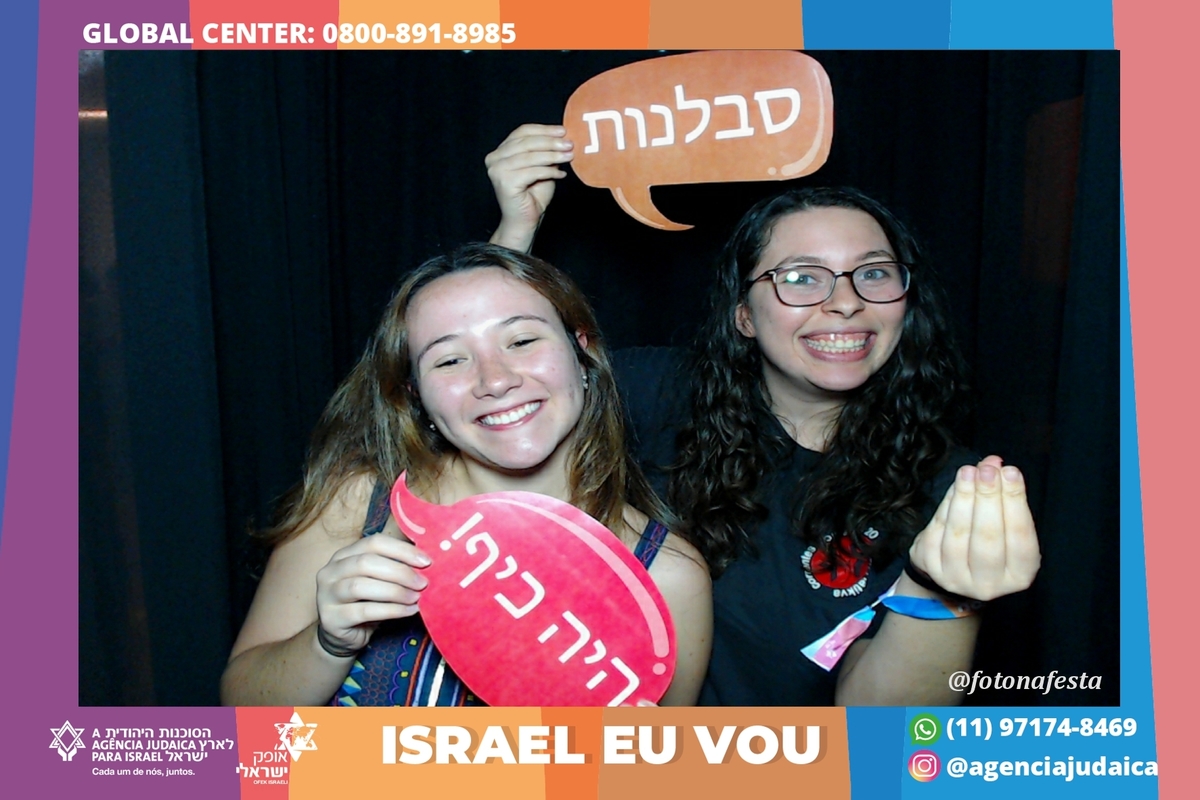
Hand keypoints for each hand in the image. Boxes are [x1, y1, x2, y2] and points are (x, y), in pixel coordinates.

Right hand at [314, 534, 431, 654]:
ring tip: (416, 597)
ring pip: (362, 586)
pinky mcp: (331, 618)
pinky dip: (392, 610)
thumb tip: (425, 559)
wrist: (342, 636)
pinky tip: (409, 611)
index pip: (374, 543)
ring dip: (395, 591)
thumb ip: (393, 566)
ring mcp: (327, 595)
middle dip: (400, 572)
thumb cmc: (365, 603)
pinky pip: (365, 611)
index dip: (401, 550)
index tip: (425, 561)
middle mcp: (330, 571)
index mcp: (343, 555)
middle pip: (366, 562)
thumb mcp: (377, 580)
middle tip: (423, 583)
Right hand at [485, 123, 573, 251]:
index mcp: (501, 151)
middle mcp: (495, 158)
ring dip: (553, 155)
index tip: (563, 131)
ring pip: (530, 156)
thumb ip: (547, 152)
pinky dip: (549, 171)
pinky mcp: (505, 182)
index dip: (544, 130)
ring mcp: (497, 170)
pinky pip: (532, 172)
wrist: (524, 221)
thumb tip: (563, 138)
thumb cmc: (532, 196)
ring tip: (569, 157)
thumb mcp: (542, 168)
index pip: (522, 132)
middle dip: (551, 142)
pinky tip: (560, 174)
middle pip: (526, 142)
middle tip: (570, 144)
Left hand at [908, 456, 1040, 601]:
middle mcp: (989, 584)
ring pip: (959, 533)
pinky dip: (947, 504)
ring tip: (969, 471)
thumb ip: (1005, 500)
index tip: (1011, 472)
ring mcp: (956, 577)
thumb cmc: (990, 544)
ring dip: (964, 497)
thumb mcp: (1007, 529)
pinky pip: (938, 530)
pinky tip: (956, 487)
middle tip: (987, 470)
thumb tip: (995, 465)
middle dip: (988, 498)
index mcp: (1019, 575)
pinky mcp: (931, 566)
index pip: (1020, 537)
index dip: (1015, 502)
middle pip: (988, 537)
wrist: (954, 568)